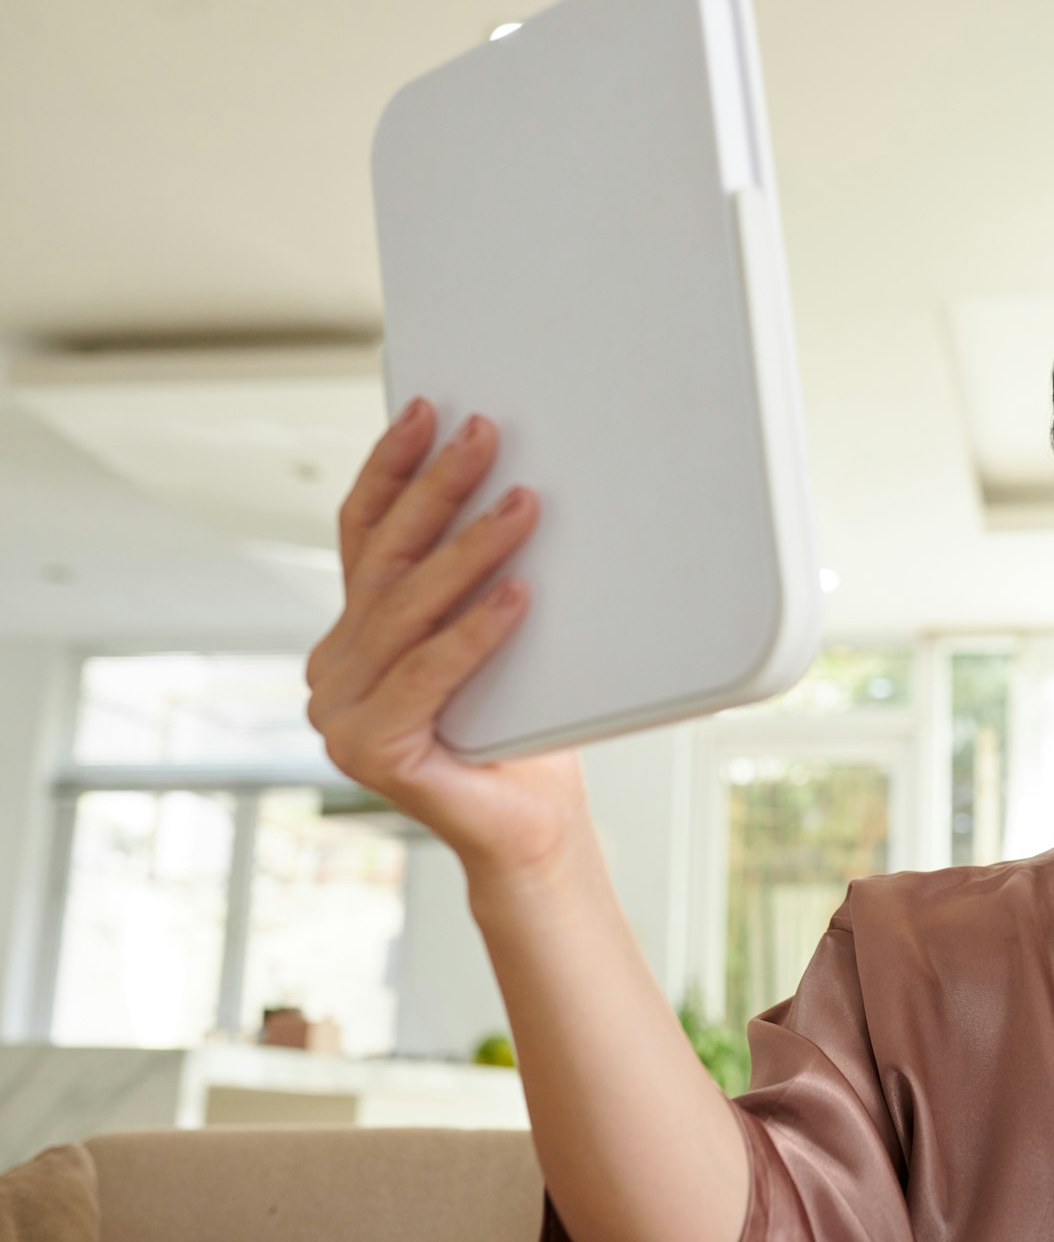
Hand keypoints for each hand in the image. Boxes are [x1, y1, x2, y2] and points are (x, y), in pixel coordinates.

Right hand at [304, 397, 591, 894]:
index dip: (392, 470)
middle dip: (436, 490)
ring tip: (523, 505)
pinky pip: (429, 671)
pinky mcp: (367, 749)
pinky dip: (476, 631)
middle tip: (485, 435)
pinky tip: (519, 596)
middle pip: (387, 561)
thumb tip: (517, 487)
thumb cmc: (523, 733)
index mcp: (354, 637)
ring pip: (409, 610)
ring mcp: (339, 712)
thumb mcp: (497, 638)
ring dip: (470, 550)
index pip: (366, 536)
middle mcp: (334, 669)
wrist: (532, 829)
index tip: (425, 411)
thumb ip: (478, 582)